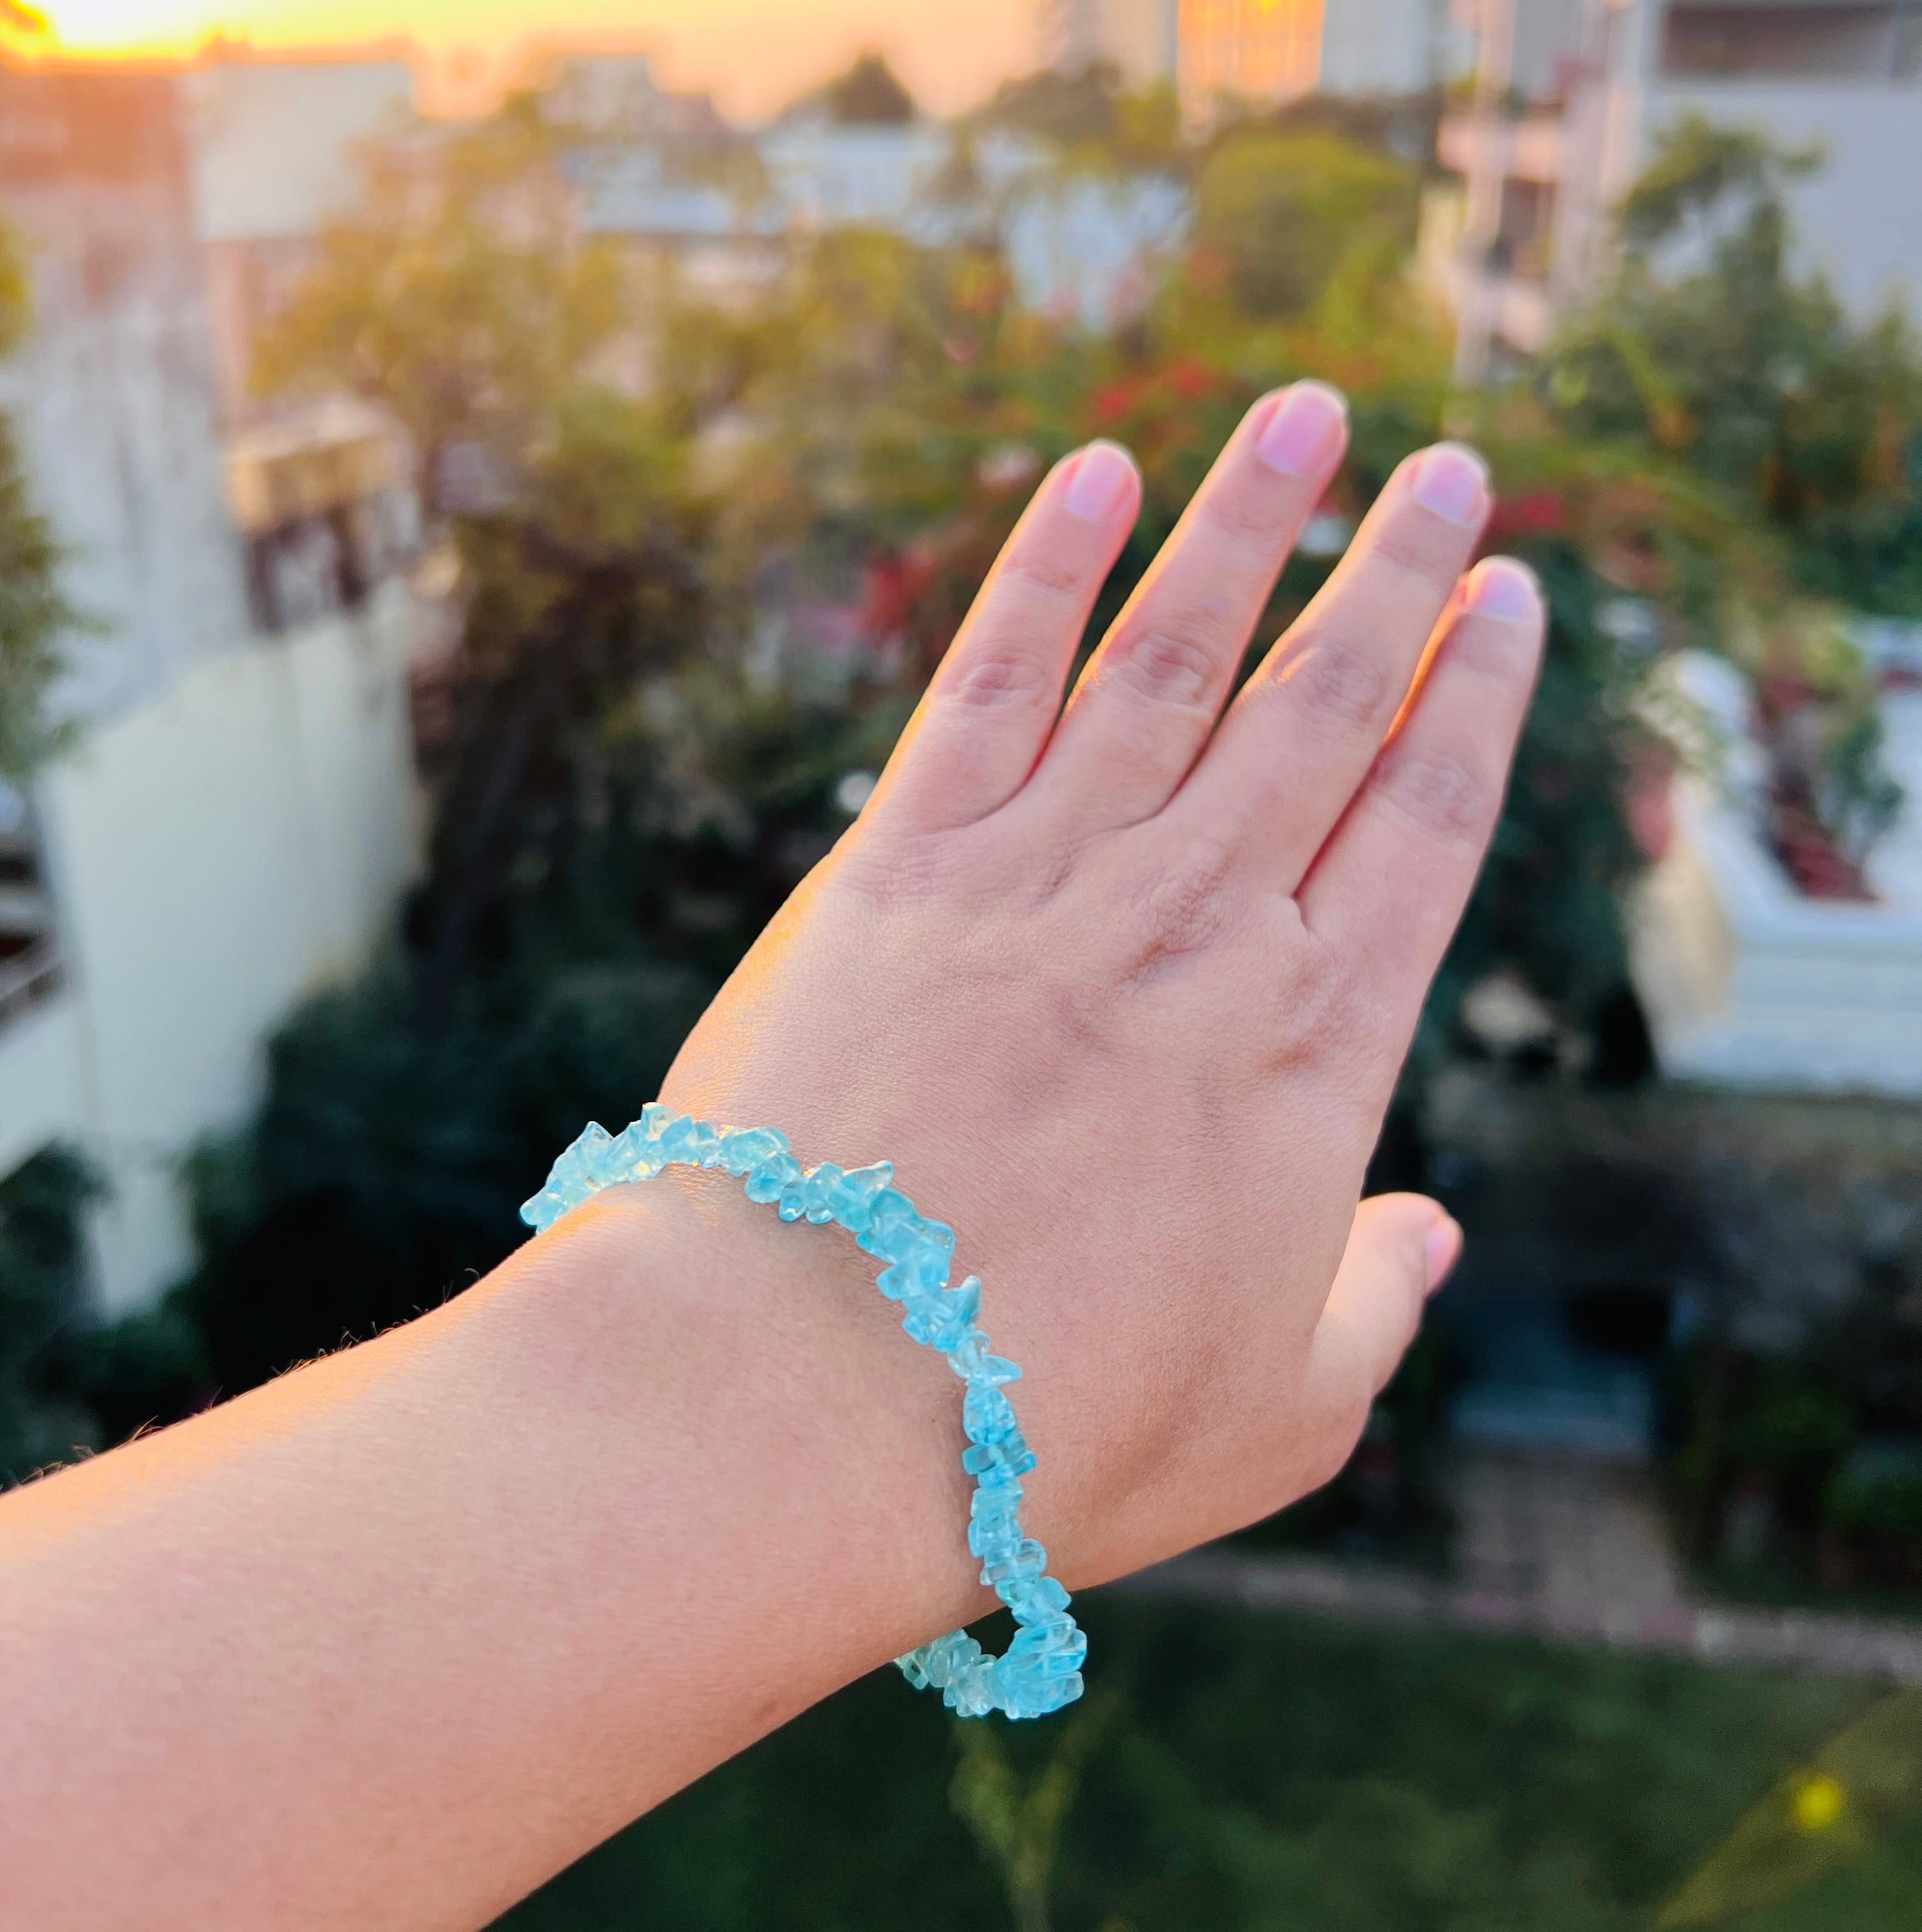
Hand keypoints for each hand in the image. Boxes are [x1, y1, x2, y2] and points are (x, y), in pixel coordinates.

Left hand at [663, 383, 1540, 1592]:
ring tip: (1309, 412)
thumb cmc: (1047, 1432)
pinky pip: (987, 679)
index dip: (1475, 695)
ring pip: (1173, 657)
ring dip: (1251, 523)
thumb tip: (1428, 1236)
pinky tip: (1097, 471)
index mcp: (1308, 1049)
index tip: (1507, 601)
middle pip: (1322, 708)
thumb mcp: (1279, 1417)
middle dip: (1398, 574)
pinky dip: (1045, 569)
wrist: (804, 1396)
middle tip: (1454, 467)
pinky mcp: (897, 867)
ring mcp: (1042, 881)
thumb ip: (1375, 1305)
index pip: (1425, 820)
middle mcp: (1193, 931)